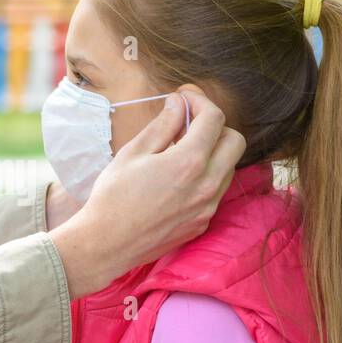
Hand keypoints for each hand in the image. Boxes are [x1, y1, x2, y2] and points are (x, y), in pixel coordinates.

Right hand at [49, 85, 244, 298]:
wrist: (106, 244)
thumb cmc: (113, 196)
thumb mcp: (133, 153)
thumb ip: (162, 125)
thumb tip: (178, 104)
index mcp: (188, 162)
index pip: (214, 119)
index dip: (200, 101)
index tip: (185, 98)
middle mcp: (206, 185)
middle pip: (235, 141)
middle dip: (215, 126)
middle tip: (188, 123)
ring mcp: (207, 208)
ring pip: (229, 168)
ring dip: (212, 152)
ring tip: (180, 151)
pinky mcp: (202, 223)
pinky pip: (216, 192)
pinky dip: (205, 177)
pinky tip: (178, 178)